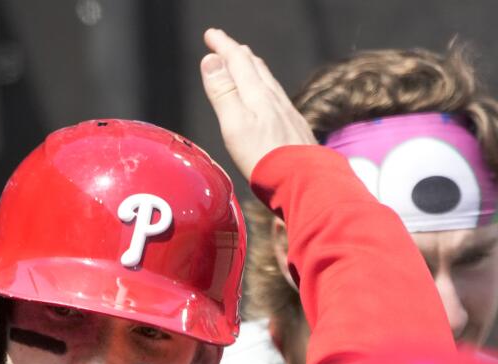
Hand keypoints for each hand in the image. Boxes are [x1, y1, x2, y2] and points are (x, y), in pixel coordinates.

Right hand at [199, 28, 315, 179]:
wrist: (302, 179)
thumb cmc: (264, 158)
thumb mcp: (234, 124)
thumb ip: (223, 92)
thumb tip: (211, 60)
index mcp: (256, 95)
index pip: (237, 61)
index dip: (223, 45)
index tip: (211, 35)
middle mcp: (273, 98)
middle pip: (254, 66)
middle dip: (236, 52)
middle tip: (224, 44)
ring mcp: (285, 110)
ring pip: (267, 79)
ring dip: (252, 65)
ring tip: (244, 61)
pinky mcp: (292, 124)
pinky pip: (275, 94)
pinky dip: (264, 84)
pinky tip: (266, 94)